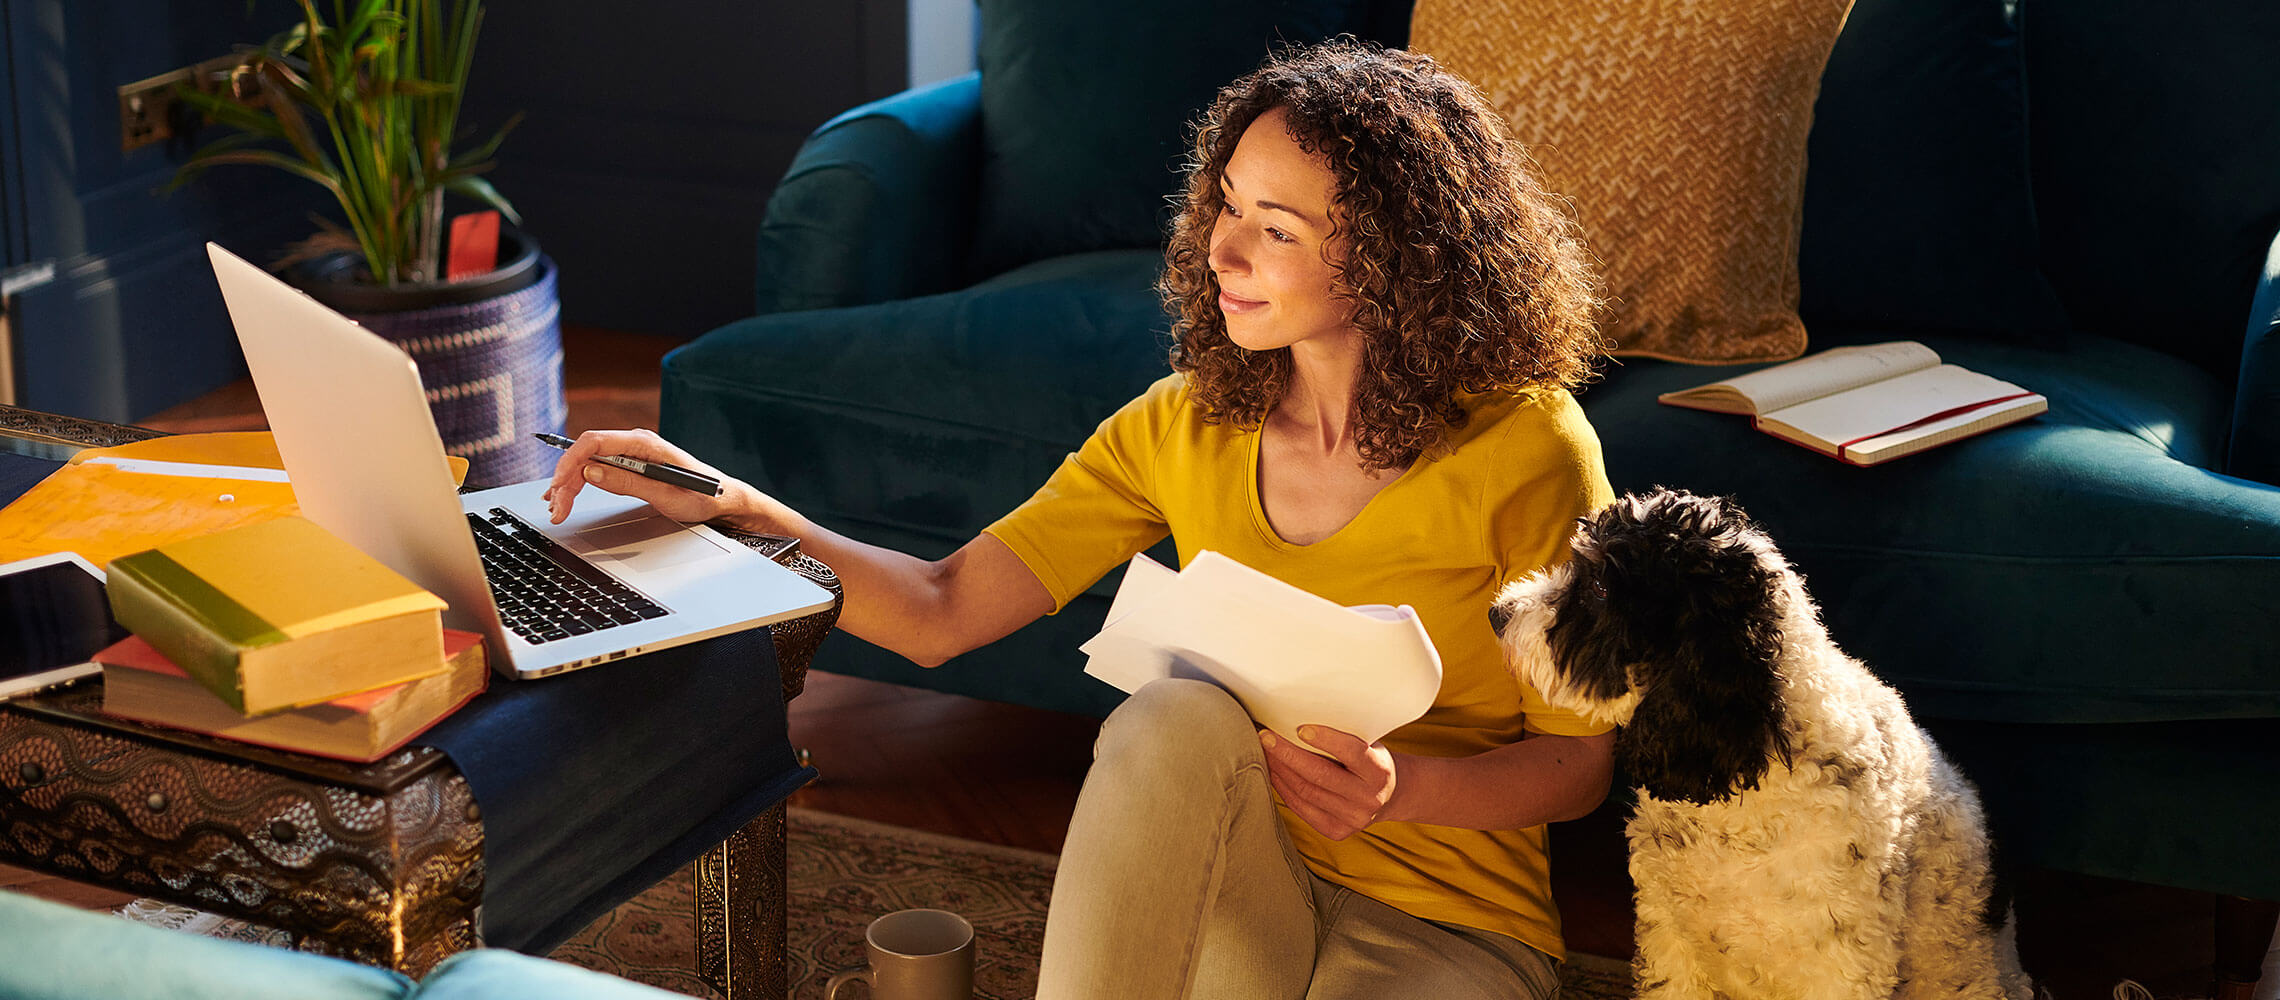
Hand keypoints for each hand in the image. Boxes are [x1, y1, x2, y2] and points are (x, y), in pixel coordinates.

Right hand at [543, 428, 739, 525]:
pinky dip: (580, 482)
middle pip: (586, 454)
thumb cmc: (701, 496)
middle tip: (556, 509)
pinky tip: (566, 494)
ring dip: (569, 483)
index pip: (594, 442)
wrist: (722, 498)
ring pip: (588, 462)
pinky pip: (598, 468)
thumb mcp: (664, 494)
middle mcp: (635, 443)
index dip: (570, 462)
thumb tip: (592, 471)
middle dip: (566, 480)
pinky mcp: (631, 464)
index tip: (558, 485)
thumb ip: (628, 482)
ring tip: (556, 506)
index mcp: (644, 443)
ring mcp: (632, 453)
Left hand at [1259, 724, 1404, 840]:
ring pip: (1306, 792)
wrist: (1389, 796)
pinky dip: (1283, 788)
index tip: (1300, 728)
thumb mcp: (1369, 744)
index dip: (1325, 739)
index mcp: (1380, 771)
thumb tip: (1298, 716)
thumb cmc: (1370, 759)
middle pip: (1320, 775)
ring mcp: (1353, 819)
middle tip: (1265, 736)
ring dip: (1280, 769)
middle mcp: (1369, 798)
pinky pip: (1301, 808)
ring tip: (1264, 751)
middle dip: (1287, 753)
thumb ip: (1344, 736)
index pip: (1352, 752)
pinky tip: (1273, 772)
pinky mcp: (1337, 831)